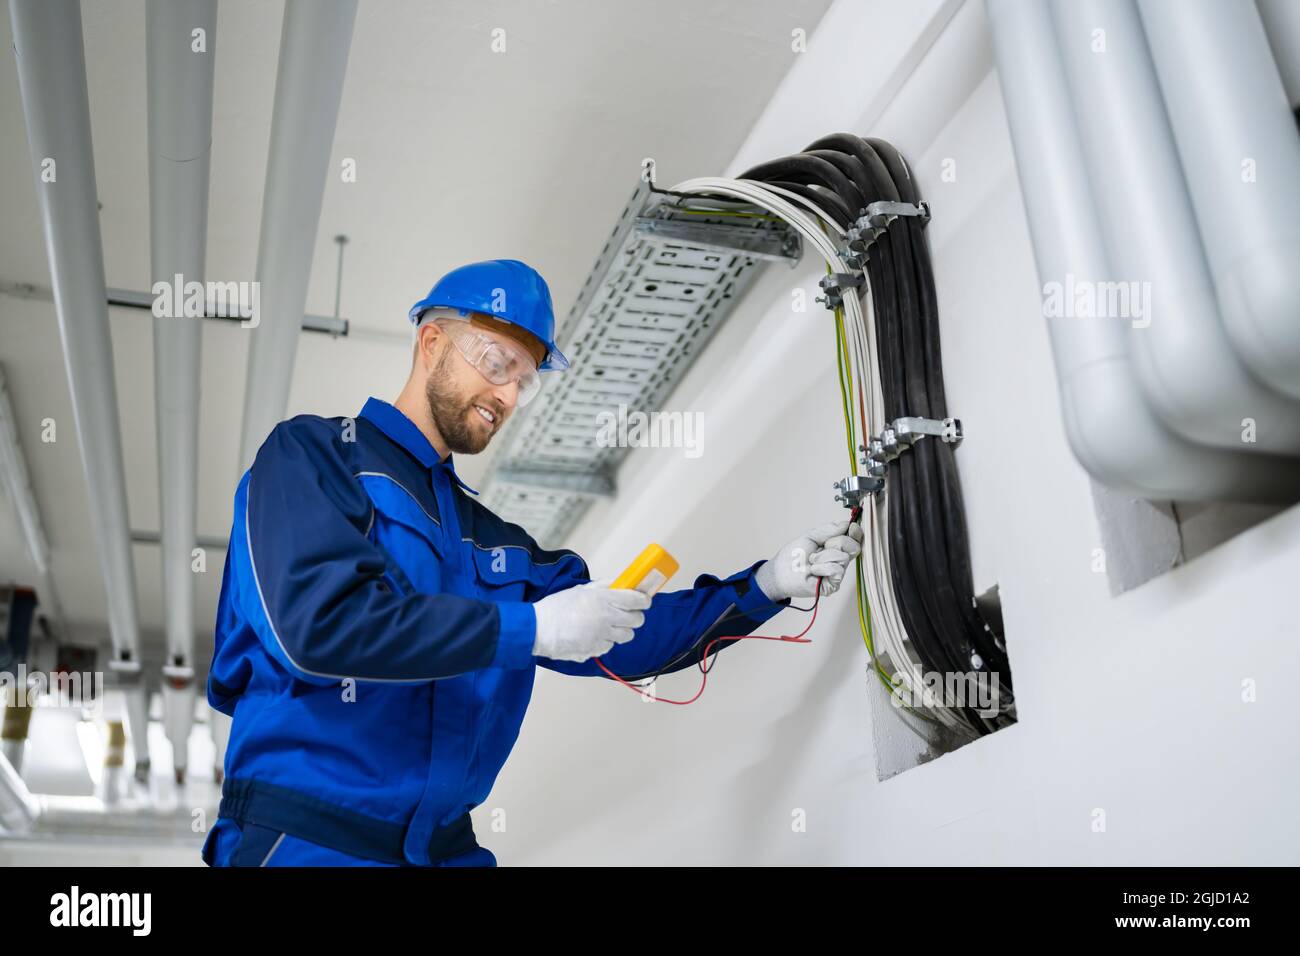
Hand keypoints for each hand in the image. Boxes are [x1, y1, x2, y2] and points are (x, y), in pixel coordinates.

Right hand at [532, 578, 651, 661]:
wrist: (538, 629)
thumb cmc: (557, 607)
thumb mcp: (581, 590)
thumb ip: (603, 587)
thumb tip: (620, 584)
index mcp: (604, 599)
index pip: (637, 599)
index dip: (644, 600)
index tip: (644, 600)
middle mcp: (607, 618)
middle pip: (637, 620)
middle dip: (634, 617)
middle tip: (626, 614)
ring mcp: (603, 636)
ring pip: (627, 635)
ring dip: (621, 630)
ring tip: (608, 626)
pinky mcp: (596, 650)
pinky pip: (610, 646)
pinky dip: (605, 641)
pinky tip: (593, 635)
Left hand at [754, 518, 863, 600]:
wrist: (781, 572)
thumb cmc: (793, 555)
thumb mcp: (811, 537)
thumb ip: (829, 530)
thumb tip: (846, 524)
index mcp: (835, 547)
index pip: (853, 539)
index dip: (855, 532)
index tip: (852, 526)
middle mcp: (838, 560)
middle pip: (853, 547)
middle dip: (837, 542)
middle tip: (821, 547)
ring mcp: (837, 573)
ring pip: (844, 558)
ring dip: (824, 556)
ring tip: (812, 560)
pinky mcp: (833, 584)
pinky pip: (837, 570)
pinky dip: (823, 567)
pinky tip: (814, 570)